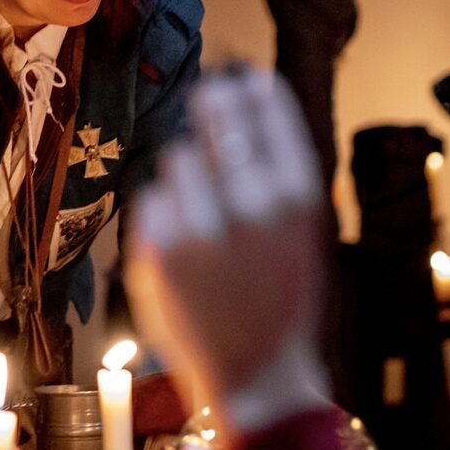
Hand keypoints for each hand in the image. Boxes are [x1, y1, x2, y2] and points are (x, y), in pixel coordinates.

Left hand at [123, 68, 331, 431]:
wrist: (256, 372)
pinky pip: (152, 197)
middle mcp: (251, 205)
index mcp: (297, 200)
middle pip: (218, 120)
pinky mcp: (157, 248)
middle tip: (208, 97)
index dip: (255, 91)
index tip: (244, 77)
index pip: (272, 117)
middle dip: (212, 105)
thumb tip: (238, 106)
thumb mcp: (295, 235)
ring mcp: (201, 226)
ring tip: (205, 215)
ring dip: (186, 175)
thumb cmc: (277, 297)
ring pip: (177, 158)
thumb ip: (270, 177)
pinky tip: (181, 244)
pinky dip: (161, 212)